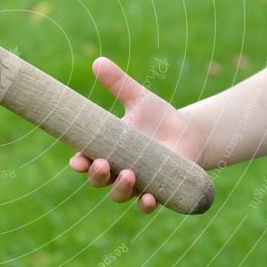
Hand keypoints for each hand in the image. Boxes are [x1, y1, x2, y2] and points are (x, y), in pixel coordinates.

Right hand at [69, 57, 203, 212]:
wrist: (189, 134)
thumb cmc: (157, 117)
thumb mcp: (138, 98)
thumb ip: (118, 83)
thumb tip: (98, 61)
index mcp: (107, 150)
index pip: (85, 160)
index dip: (79, 163)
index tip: (77, 160)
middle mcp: (117, 170)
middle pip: (98, 180)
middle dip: (98, 176)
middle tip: (103, 164)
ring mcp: (136, 184)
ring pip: (119, 195)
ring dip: (120, 189)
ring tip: (129, 175)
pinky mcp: (157, 191)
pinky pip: (146, 205)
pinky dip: (145, 205)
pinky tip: (148, 199)